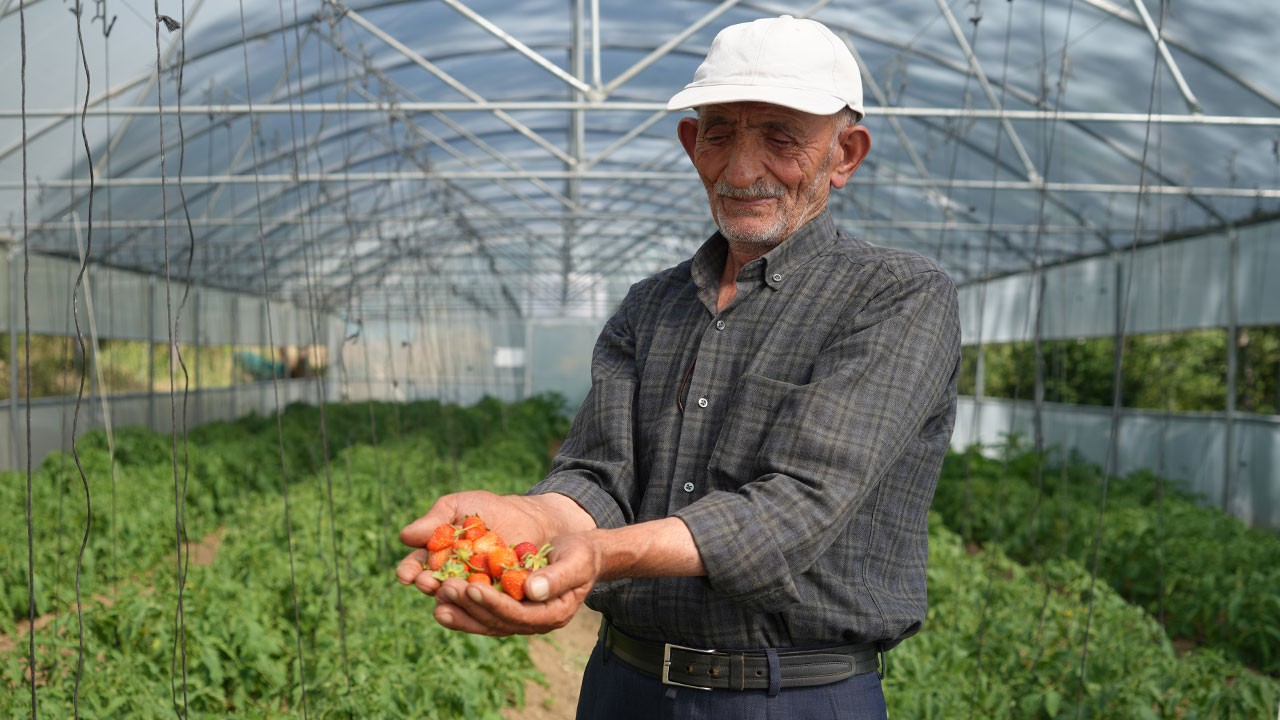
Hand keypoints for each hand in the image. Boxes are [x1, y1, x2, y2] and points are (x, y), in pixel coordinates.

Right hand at [395, 490, 592, 597]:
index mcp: (437, 560)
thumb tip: (404, 536)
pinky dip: (484, 602)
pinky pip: (490, 605)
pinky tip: (480, 598)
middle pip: (435, 587)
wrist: (529, 517)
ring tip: (448, 590)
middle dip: (429, 585)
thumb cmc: (488, 510)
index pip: (417, 567)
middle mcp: (453, 580)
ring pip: (461, 599)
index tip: (406, 574)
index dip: (410, 571)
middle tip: (427, 582)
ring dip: (453, 597)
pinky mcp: (501, 600)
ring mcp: (477, 592)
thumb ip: (435, 520)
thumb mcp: (459, 507)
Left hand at [430, 531, 602, 635]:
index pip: (517, 614)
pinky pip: (484, 613)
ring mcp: (520, 618)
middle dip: (470, 607)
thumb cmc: (582, 554)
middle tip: (445, 589)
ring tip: (437, 600)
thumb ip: (558, 577)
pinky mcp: (509, 609)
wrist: (581, 554)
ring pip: (486, 621)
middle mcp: (534, 622)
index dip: (493, 603)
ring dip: (461, 612)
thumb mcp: (577, 560)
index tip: (470, 588)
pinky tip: (442, 600)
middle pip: (497, 621)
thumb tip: (533, 590)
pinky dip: (463, 609)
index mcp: (552, 614)